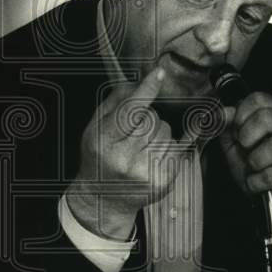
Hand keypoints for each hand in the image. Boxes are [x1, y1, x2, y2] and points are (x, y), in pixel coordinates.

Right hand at [66, 66, 195, 240]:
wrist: (104, 198)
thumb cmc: (99, 156)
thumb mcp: (95, 127)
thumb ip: (115, 101)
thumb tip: (140, 81)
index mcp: (104, 142)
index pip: (130, 111)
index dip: (146, 90)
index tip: (159, 73)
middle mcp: (124, 158)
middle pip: (151, 119)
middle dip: (148, 117)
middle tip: (134, 131)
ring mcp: (146, 172)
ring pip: (166, 132)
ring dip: (158, 132)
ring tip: (142, 146)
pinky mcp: (164, 181)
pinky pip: (176, 148)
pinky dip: (168, 145)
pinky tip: (153, 153)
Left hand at [217, 91, 271, 231]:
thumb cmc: (258, 170)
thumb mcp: (236, 146)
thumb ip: (228, 127)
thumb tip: (223, 112)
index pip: (259, 98)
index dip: (240, 115)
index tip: (236, 131)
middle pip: (266, 117)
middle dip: (246, 137)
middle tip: (245, 150)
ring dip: (254, 161)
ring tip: (255, 168)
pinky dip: (257, 181)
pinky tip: (259, 182)